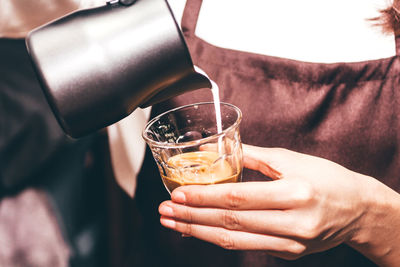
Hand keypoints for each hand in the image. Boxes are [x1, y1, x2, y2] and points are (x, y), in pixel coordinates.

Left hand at [158, 144, 399, 263]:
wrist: (358, 210)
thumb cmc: (328, 179)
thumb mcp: (292, 159)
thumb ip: (252, 155)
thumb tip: (214, 150)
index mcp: (295, 193)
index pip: (239, 197)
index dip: (205, 197)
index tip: (179, 194)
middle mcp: (293, 223)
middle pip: (232, 222)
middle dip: (193, 216)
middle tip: (166, 210)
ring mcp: (291, 243)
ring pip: (235, 240)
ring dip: (199, 232)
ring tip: (174, 224)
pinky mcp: (288, 253)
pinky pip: (247, 247)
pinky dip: (220, 239)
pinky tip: (200, 232)